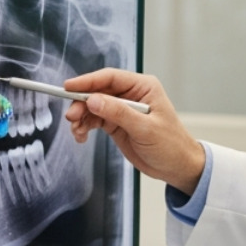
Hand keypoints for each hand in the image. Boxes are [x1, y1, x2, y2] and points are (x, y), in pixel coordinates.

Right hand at [62, 69, 205, 192]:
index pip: (110, 78)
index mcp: (143, 87)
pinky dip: (85, 126)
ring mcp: (123, 109)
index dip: (88, 81)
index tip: (69, 87)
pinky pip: (95, 120)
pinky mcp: (117, 123)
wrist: (177, 167)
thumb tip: (93, 100)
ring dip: (81, 117)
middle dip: (82, 103)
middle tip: (72, 117)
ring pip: (93, 106)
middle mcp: (132, 95)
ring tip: (76, 131)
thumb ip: (119, 113)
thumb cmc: (170, 145)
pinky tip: (81, 136)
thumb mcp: (145, 129)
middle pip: (98, 91)